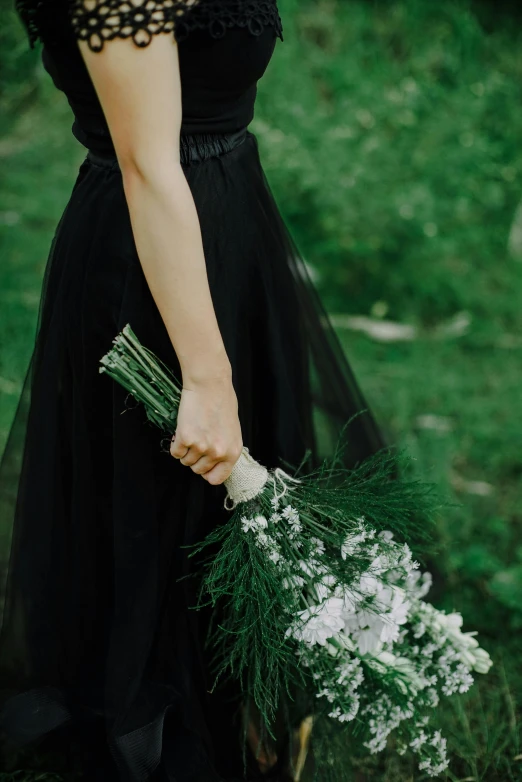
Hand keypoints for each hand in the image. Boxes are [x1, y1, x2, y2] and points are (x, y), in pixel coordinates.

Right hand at [170, 369, 242, 485]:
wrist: (210, 384)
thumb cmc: (222, 402)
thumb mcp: (232, 430)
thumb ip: (224, 448)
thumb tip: (213, 462)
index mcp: (232, 452)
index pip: (217, 478)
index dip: (207, 473)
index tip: (203, 465)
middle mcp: (218, 453)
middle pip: (198, 470)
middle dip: (194, 458)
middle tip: (196, 442)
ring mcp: (201, 447)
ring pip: (185, 461)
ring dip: (185, 450)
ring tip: (190, 433)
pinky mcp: (185, 438)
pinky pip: (175, 452)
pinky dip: (175, 444)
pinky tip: (181, 432)